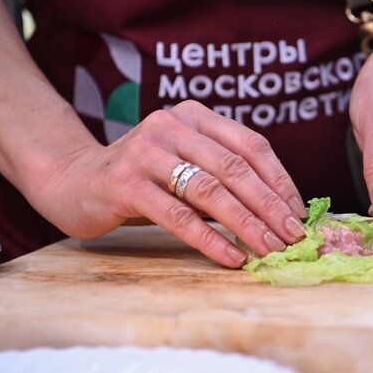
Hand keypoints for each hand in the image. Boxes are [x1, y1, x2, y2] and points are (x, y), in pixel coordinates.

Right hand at [37, 100, 305, 267]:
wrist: (73, 181)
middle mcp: (171, 125)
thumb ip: (223, 174)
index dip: (280, 180)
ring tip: (270, 249)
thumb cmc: (143, 179)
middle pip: (235, 168)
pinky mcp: (125, 184)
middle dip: (270, 206)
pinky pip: (178, 216)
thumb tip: (280, 211)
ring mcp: (146, 152)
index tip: (299, 213)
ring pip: (210, 191)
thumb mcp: (185, 162)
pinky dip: (210, 239)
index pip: (251, 145)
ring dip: (247, 224)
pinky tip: (231, 257)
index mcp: (194, 115)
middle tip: (293, 236)